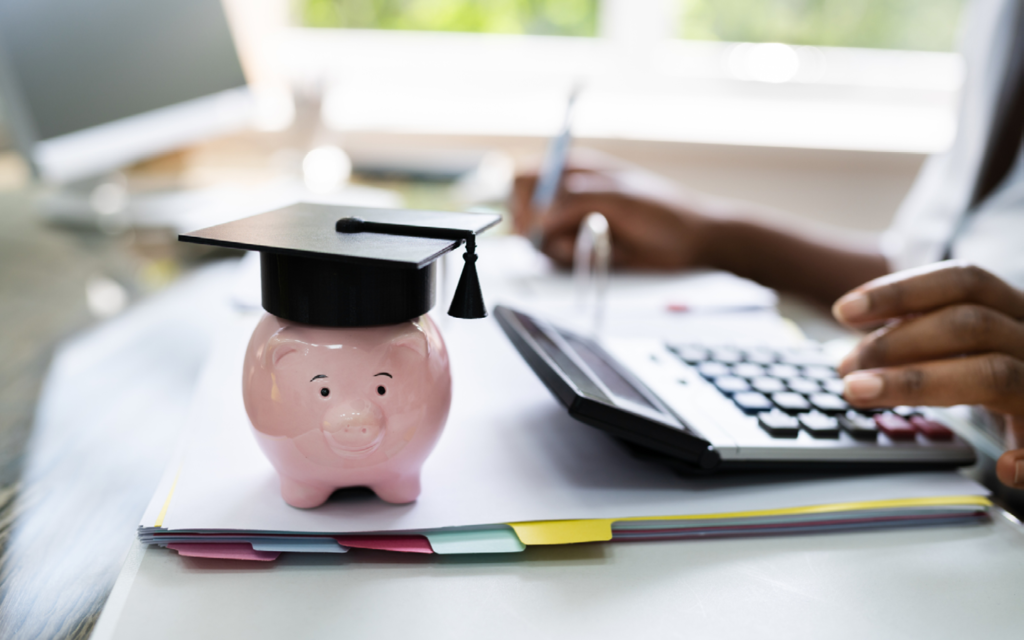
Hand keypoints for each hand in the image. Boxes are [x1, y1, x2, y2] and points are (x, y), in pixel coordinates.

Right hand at [509, 164, 726, 268]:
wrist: (691, 242)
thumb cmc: (662, 210)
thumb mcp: (619, 198)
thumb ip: (574, 202)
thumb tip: (539, 218)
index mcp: (573, 169)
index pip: (525, 177)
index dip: (524, 198)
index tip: (537, 217)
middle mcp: (567, 195)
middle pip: (524, 211)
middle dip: (537, 228)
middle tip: (564, 234)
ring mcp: (572, 222)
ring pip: (537, 238)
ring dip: (558, 246)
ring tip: (591, 242)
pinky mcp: (579, 247)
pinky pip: (555, 256)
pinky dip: (569, 258)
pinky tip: (595, 252)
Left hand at [833, 261, 1023, 488]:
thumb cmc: (996, 377)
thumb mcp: (964, 348)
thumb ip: (920, 340)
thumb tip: (851, 358)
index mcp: (1014, 311)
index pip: (963, 281)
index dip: (900, 291)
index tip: (844, 311)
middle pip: (970, 324)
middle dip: (895, 343)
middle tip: (845, 368)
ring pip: (994, 373)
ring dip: (916, 383)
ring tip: (860, 393)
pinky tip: (1003, 468)